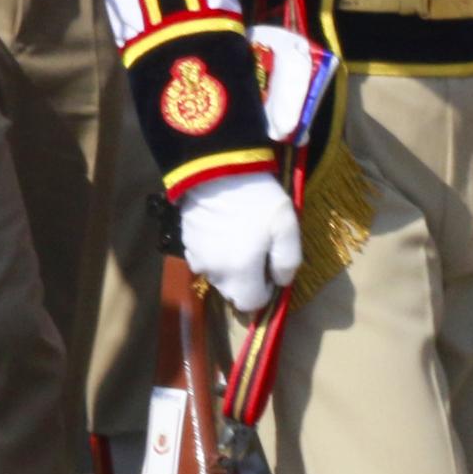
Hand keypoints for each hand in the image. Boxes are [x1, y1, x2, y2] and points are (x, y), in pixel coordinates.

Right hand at [180, 171, 303, 316]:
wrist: (214, 170)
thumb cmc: (256, 200)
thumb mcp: (287, 229)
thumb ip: (287, 262)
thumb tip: (281, 281)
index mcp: (240, 273)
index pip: (251, 303)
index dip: (265, 292)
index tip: (271, 270)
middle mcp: (214, 271)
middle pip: (232, 291)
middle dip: (246, 280)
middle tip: (258, 252)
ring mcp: (196, 256)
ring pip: (216, 275)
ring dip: (229, 267)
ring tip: (238, 239)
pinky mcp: (185, 241)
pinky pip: (203, 258)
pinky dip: (213, 253)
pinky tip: (221, 231)